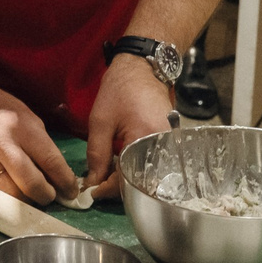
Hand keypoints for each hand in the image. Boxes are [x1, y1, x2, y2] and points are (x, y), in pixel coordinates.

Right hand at [0, 80, 75, 203]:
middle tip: (51, 196)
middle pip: (30, 183)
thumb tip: (59, 180)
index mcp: (22, 127)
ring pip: (10, 194)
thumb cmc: (1, 110)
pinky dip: (4, 195)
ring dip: (25, 200)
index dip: (64, 181)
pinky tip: (10, 188)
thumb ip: (44, 149)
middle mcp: (0, 143)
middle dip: (46, 195)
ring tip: (30, 194)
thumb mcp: (30, 120)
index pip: (50, 161)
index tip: (71, 192)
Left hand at [85, 53, 175, 190]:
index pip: (128, 178)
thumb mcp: (100, 122)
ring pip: (148, 174)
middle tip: (97, 186)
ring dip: (126, 179)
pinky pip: (153, 164)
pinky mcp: (170, 143)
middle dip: (117, 187)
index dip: (108, 189)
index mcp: (147, 140)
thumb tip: (92, 183)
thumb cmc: (119, 91)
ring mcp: (170, 145)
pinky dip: (136, 168)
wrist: (141, 69)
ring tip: (105, 177)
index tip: (91, 193)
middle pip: (141, 180)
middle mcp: (165, 147)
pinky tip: (120, 166)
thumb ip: (96, 154)